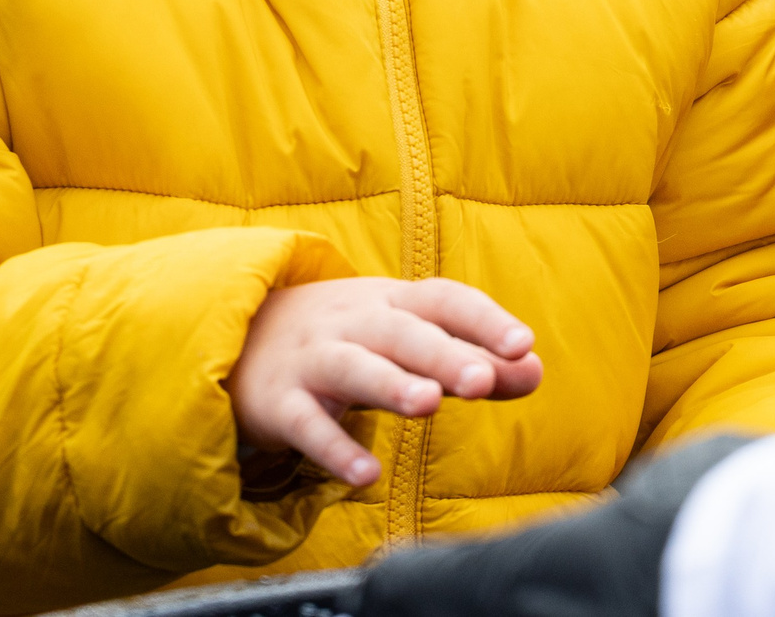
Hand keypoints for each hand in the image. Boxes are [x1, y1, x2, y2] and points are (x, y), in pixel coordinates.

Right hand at [229, 276, 543, 486]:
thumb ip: (471, 357)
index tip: (522, 343)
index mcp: (392, 301)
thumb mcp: (406, 338)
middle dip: (442, 354)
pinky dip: (334, 449)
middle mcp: (352, 322)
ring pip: (352, 366)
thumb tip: (534, 372)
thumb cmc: (347, 338)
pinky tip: (366, 476)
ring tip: (427, 405)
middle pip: (401, 332)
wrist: (241, 336)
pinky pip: (306, 425)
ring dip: (390, 383)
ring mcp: (312, 359)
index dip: (483, 319)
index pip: (442, 299)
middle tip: (483, 380)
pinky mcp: (278, 402)